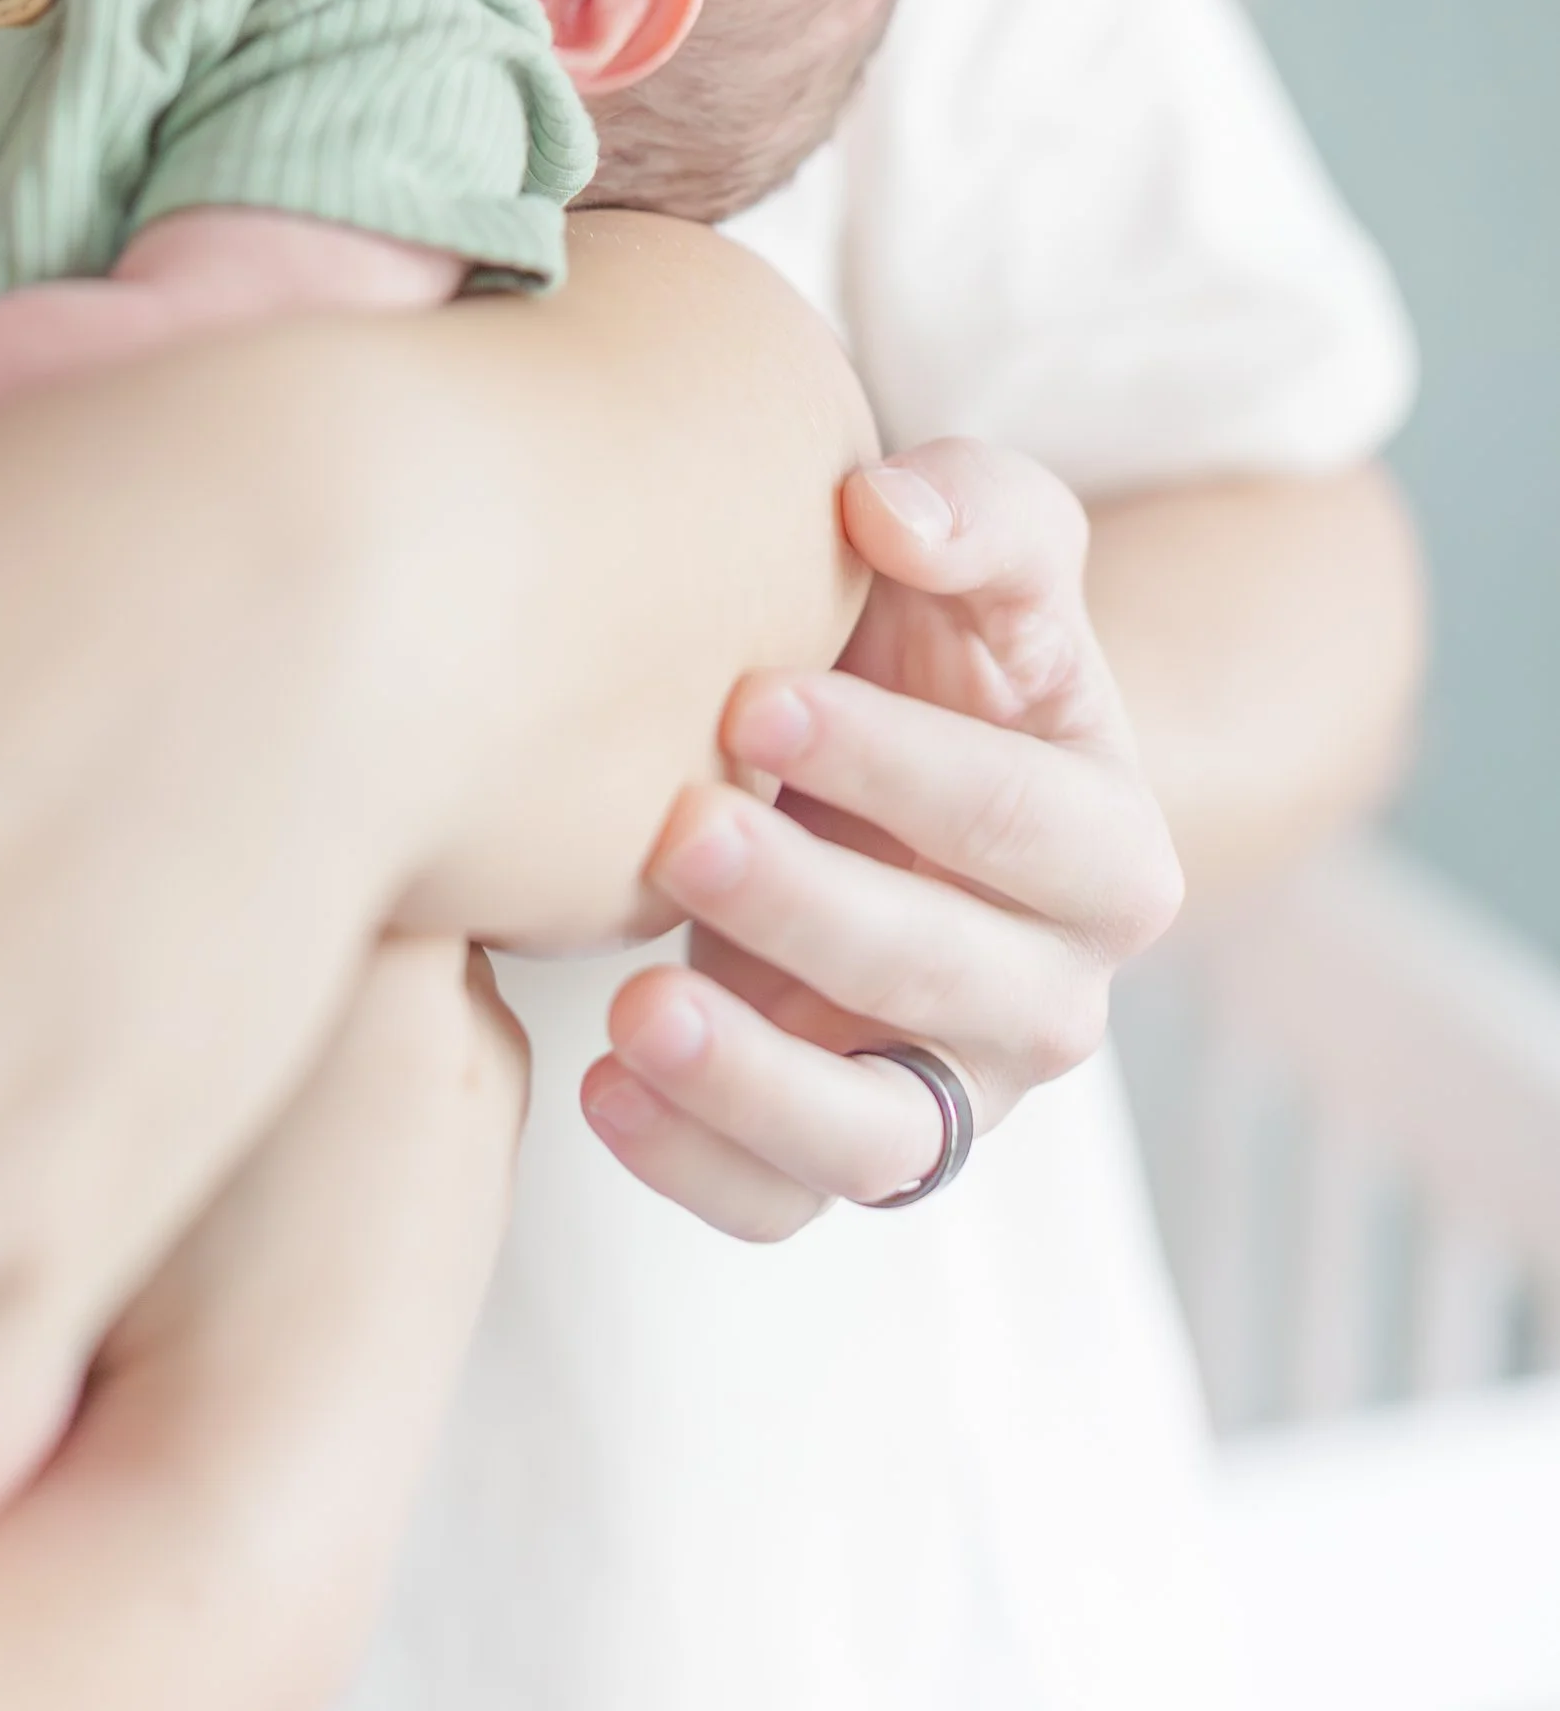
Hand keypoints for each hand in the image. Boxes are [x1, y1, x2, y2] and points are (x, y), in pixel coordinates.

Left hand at [581, 439, 1183, 1236]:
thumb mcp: (982, 556)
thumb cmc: (927, 638)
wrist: (868, 750)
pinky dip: (695, 1165)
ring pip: (878, 1138)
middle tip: (679, 827)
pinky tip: (601, 1084)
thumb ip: (972, 507)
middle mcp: (1053, 991)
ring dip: (757, 1083)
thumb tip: (888, 507)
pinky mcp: (848, 1146)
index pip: (1024, 820)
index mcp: (1110, 845)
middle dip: (812, 906)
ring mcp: (952, 1089)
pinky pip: (780, 1203)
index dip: (900, 765)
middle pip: (950, 978)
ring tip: (636, 1009)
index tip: (757, 700)